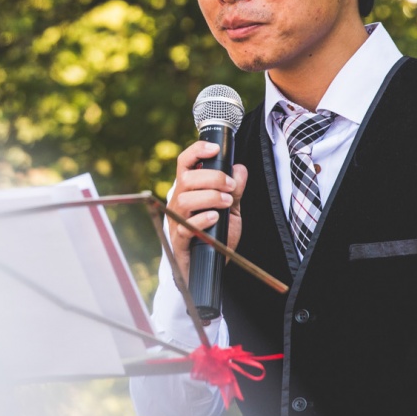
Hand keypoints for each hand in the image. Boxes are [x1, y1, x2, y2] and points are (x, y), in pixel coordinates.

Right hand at [166, 140, 246, 283]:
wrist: (213, 267)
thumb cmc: (218, 235)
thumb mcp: (231, 209)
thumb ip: (235, 190)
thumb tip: (239, 169)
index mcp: (189, 189)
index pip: (185, 163)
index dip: (197, 151)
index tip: (214, 148)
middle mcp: (179, 201)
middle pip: (186, 179)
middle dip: (212, 178)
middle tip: (230, 186)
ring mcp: (176, 220)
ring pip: (185, 200)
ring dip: (210, 197)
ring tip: (226, 203)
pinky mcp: (179, 240)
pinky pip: (186, 226)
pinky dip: (203, 219)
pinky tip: (216, 218)